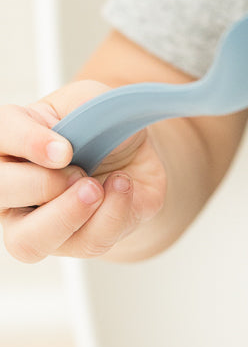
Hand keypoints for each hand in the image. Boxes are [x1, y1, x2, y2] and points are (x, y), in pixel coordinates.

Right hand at [0, 80, 165, 261]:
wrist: (134, 163)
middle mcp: (11, 184)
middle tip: (81, 173)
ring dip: (69, 215)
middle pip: (1, 191)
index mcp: (10, 139)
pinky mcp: (72, 243)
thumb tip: (84, 119)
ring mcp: (35, 221)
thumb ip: (88, 104)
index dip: (28, 143)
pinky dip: (111, 216)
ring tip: (97, 190)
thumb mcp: (96, 102)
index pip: (0, 135)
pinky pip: (86, 244)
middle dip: (44, 184)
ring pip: (28, 240)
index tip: (65, 150)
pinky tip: (123, 189)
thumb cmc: (101, 131)